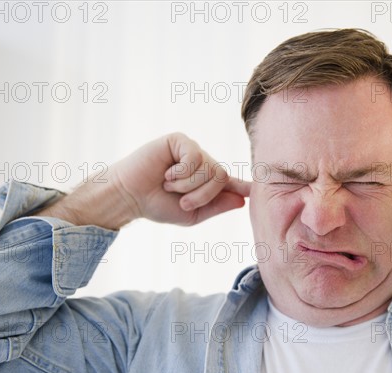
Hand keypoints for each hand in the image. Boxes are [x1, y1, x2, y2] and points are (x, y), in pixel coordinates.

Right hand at [110, 132, 250, 225]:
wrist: (130, 197)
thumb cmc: (157, 205)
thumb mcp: (191, 213)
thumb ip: (216, 206)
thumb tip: (242, 200)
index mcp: (207, 182)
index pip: (232, 182)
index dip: (246, 185)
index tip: (262, 187)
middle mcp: (203, 164)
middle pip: (222, 176)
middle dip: (202, 195)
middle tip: (182, 201)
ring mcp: (193, 150)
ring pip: (210, 168)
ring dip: (187, 185)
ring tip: (168, 185)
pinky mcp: (180, 140)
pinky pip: (195, 157)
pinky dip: (181, 172)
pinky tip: (166, 173)